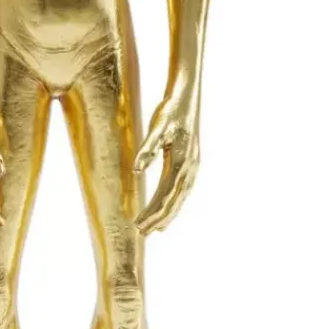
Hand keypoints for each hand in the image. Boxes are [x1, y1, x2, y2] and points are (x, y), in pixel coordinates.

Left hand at [133, 90, 199, 234]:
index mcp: (182, 162)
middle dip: (159, 218)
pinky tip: (170, 205)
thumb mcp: (157, 126)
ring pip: (181, 197)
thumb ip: (148, 149)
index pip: (165, 195)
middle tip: (144, 233)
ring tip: (158, 229)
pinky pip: (184, 189)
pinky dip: (176, 202)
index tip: (139, 226)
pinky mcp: (192, 161)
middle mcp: (191, 167)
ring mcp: (194, 165)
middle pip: (174, 201)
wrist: (187, 95)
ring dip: (169, 213)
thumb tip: (136, 171)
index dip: (152, 213)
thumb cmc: (170, 109)